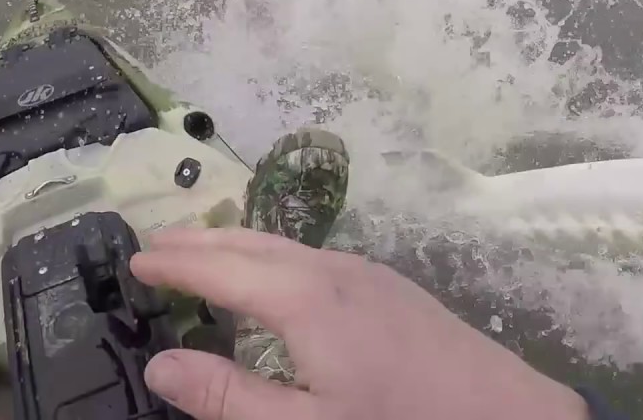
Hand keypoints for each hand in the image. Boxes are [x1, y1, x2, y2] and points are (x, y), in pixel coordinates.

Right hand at [130, 227, 589, 419]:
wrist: (508, 415)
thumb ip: (230, 399)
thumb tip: (160, 367)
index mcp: (305, 300)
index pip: (220, 267)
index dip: (174, 262)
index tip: (134, 258)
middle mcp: (333, 270)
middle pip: (251, 242)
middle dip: (199, 240)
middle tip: (154, 244)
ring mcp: (368, 272)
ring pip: (285, 245)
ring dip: (236, 244)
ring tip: (201, 252)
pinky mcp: (392, 285)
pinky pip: (312, 255)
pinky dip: (272, 255)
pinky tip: (273, 277)